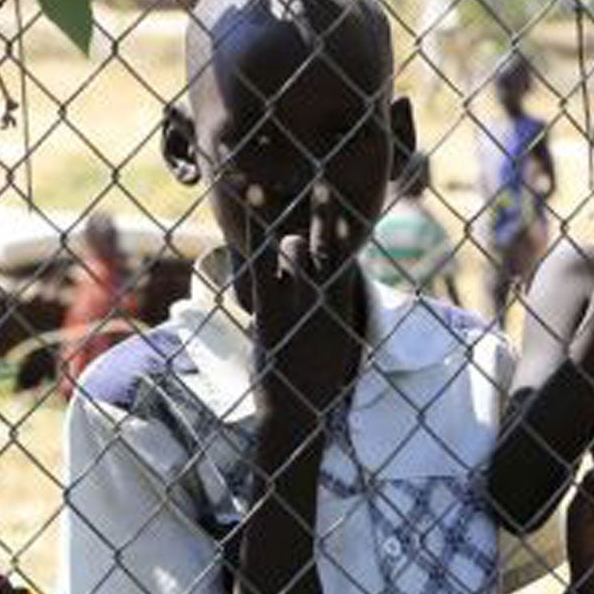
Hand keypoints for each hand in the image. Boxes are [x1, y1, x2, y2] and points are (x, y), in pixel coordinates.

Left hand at [251, 183, 368, 423]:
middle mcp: (326, 301)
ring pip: (294, 249)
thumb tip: (332, 281)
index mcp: (345, 306)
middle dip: (323, 209)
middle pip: (327, 242)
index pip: (348, 255)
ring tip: (264, 204)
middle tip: (321, 177)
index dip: (343, 224)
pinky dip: (254, 238)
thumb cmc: (316, 379)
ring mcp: (300, 307)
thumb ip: (334, 306)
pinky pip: (262, 268)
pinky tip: (245, 214)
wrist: (296, 415)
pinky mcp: (271, 315)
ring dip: (279, 231)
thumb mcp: (336, 340)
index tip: (342, 196)